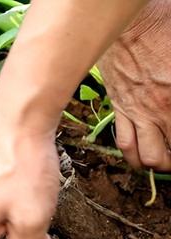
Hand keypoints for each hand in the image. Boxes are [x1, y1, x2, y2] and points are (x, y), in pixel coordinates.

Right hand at [99, 0, 170, 170]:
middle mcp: (158, 112)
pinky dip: (132, 154)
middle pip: (167, 157)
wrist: (128, 27)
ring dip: (155, 163)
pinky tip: (139, 154)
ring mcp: (137, 113)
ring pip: (145, 157)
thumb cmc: (162, 31)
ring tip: (162, 160)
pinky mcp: (120, 109)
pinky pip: (124, 142)